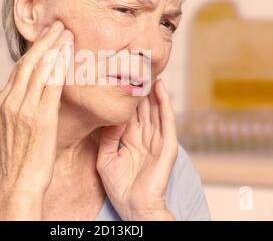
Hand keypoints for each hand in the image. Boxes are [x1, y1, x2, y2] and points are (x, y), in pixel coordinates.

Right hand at [0, 21, 73, 219]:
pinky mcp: (40, 118)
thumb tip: (38, 93)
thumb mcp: (16, 127)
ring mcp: (24, 109)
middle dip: (45, 41)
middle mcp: (11, 102)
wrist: (18, 182)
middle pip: (29, 63)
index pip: (20, 68)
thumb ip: (24, 107)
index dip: (35, 49)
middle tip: (58, 25)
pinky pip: (50, 86)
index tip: (47, 36)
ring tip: (66, 33)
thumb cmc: (21, 158)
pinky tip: (67, 55)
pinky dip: (58, 67)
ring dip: (54, 48)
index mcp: (4, 103)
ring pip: (39, 69)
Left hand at [97, 80, 177, 220]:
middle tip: (135, 65)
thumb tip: (111, 116)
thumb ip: (107, 137)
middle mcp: (144, 137)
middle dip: (140, 88)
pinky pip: (167, 122)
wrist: (133, 207)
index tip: (119, 76)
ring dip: (154, 91)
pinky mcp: (167, 146)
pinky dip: (165, 105)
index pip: (129, 112)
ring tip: (150, 70)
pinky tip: (161, 90)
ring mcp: (157, 140)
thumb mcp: (106, 159)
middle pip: (143, 107)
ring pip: (156, 110)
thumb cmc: (119, 187)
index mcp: (130, 139)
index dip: (126, 95)